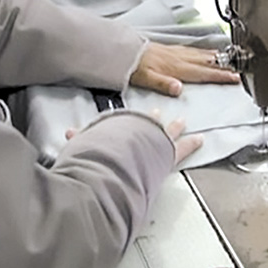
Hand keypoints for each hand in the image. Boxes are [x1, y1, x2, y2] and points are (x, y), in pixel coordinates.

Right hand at [66, 111, 203, 165]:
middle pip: (148, 123)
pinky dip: (193, 143)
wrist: (123, 154)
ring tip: (181, 121)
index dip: (127, 121)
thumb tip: (66, 133)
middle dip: (152, 119)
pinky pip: (185, 146)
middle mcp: (143, 130)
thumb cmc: (107, 150)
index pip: (126, 123)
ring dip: (175, 127)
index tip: (128, 118)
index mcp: (125, 129)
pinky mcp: (171, 153)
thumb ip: (79, 139)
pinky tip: (200, 139)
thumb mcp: (88, 142)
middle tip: (156, 112)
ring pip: (169, 131)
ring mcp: (158, 140)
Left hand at [129, 43, 239, 96]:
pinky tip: (206, 53)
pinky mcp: (171, 49)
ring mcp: (176, 53)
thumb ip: (163, 84)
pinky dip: (204, 52)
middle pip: (207, 62)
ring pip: (201, 54)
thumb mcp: (146, 79)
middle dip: (225, 65)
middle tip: (240, 69)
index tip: (235, 77)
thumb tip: (179, 89)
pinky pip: (193, 50)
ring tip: (229, 59)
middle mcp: (179, 59)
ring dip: (217, 57)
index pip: (203, 73)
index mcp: (176, 68)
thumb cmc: (134, 68)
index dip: (221, 75)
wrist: (124, 52)